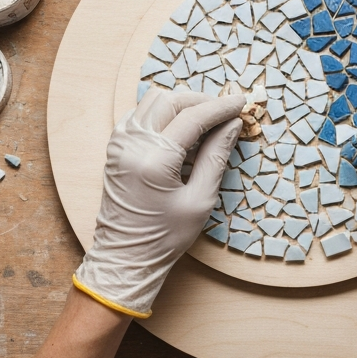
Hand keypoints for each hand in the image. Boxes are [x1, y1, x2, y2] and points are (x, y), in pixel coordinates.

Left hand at [73, 89, 244, 317]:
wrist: (125, 257)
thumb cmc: (164, 237)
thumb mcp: (200, 200)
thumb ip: (216, 156)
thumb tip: (232, 125)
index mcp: (154, 159)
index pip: (193, 117)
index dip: (221, 107)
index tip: (241, 102)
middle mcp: (132, 144)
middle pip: (171, 100)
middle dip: (201, 101)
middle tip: (225, 112)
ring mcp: (119, 144)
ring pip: (153, 101)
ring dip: (181, 104)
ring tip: (205, 120)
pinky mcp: (116, 148)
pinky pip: (140, 114)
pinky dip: (163, 113)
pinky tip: (180, 129)